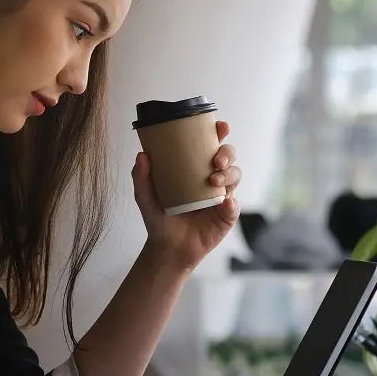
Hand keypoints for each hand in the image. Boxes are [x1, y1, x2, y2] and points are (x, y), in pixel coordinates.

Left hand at [132, 121, 240, 270]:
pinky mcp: (226, 214)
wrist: (167, 248)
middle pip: (229, 157)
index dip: (219, 133)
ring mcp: (221, 196)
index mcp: (195, 168)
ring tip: (213, 180)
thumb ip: (141, 177)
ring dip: (228, 174)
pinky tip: (223, 203)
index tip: (220, 127)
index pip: (210, 144)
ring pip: (235, 176)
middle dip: (227, 152)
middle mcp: (211, 178)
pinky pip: (234, 205)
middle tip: (216, 160)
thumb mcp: (145, 197)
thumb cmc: (158, 218)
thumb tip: (142, 155)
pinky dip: (231, 203)